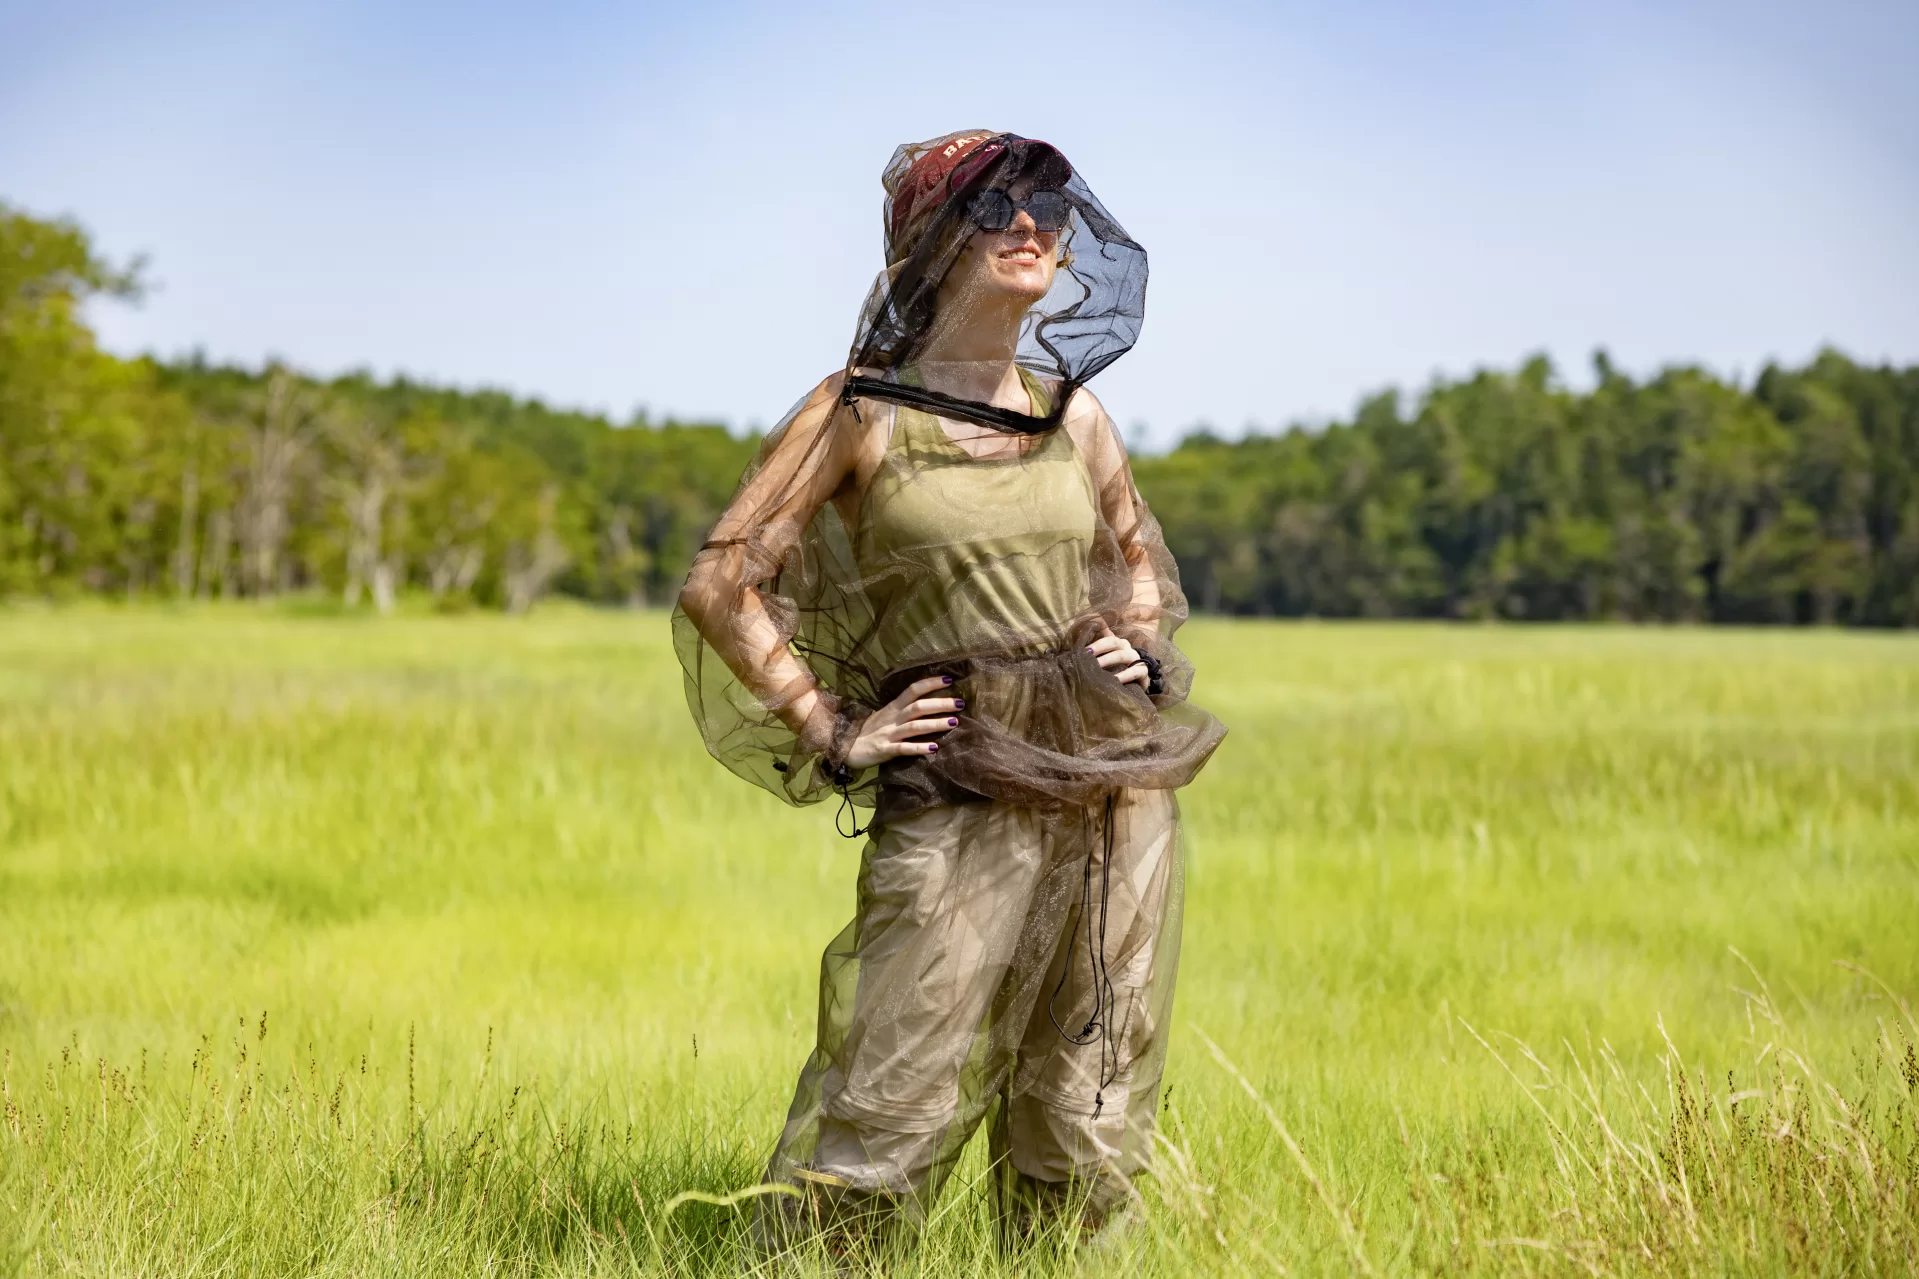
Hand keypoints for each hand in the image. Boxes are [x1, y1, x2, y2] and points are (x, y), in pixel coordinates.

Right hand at [843, 676, 962, 768]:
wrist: (845, 747)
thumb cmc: (869, 731)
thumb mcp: (885, 716)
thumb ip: (904, 710)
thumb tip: (930, 705)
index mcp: (893, 708)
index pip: (913, 690)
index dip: (930, 683)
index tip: (950, 679)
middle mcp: (893, 718)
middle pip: (918, 707)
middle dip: (940, 704)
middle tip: (960, 703)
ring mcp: (888, 734)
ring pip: (915, 726)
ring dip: (935, 724)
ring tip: (954, 723)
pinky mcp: (885, 750)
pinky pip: (903, 749)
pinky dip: (919, 748)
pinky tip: (934, 748)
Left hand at [1087, 633, 1148, 685]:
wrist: (1137, 683)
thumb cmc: (1117, 670)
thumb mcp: (1107, 658)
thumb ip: (1098, 647)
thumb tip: (1089, 629)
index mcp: (1117, 643)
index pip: (1106, 635)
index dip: (1095, 638)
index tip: (1083, 646)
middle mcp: (1126, 647)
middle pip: (1113, 642)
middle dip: (1098, 647)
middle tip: (1085, 655)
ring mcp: (1136, 658)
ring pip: (1121, 655)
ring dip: (1107, 660)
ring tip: (1095, 668)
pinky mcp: (1143, 671)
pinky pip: (1134, 671)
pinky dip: (1124, 676)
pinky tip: (1115, 680)